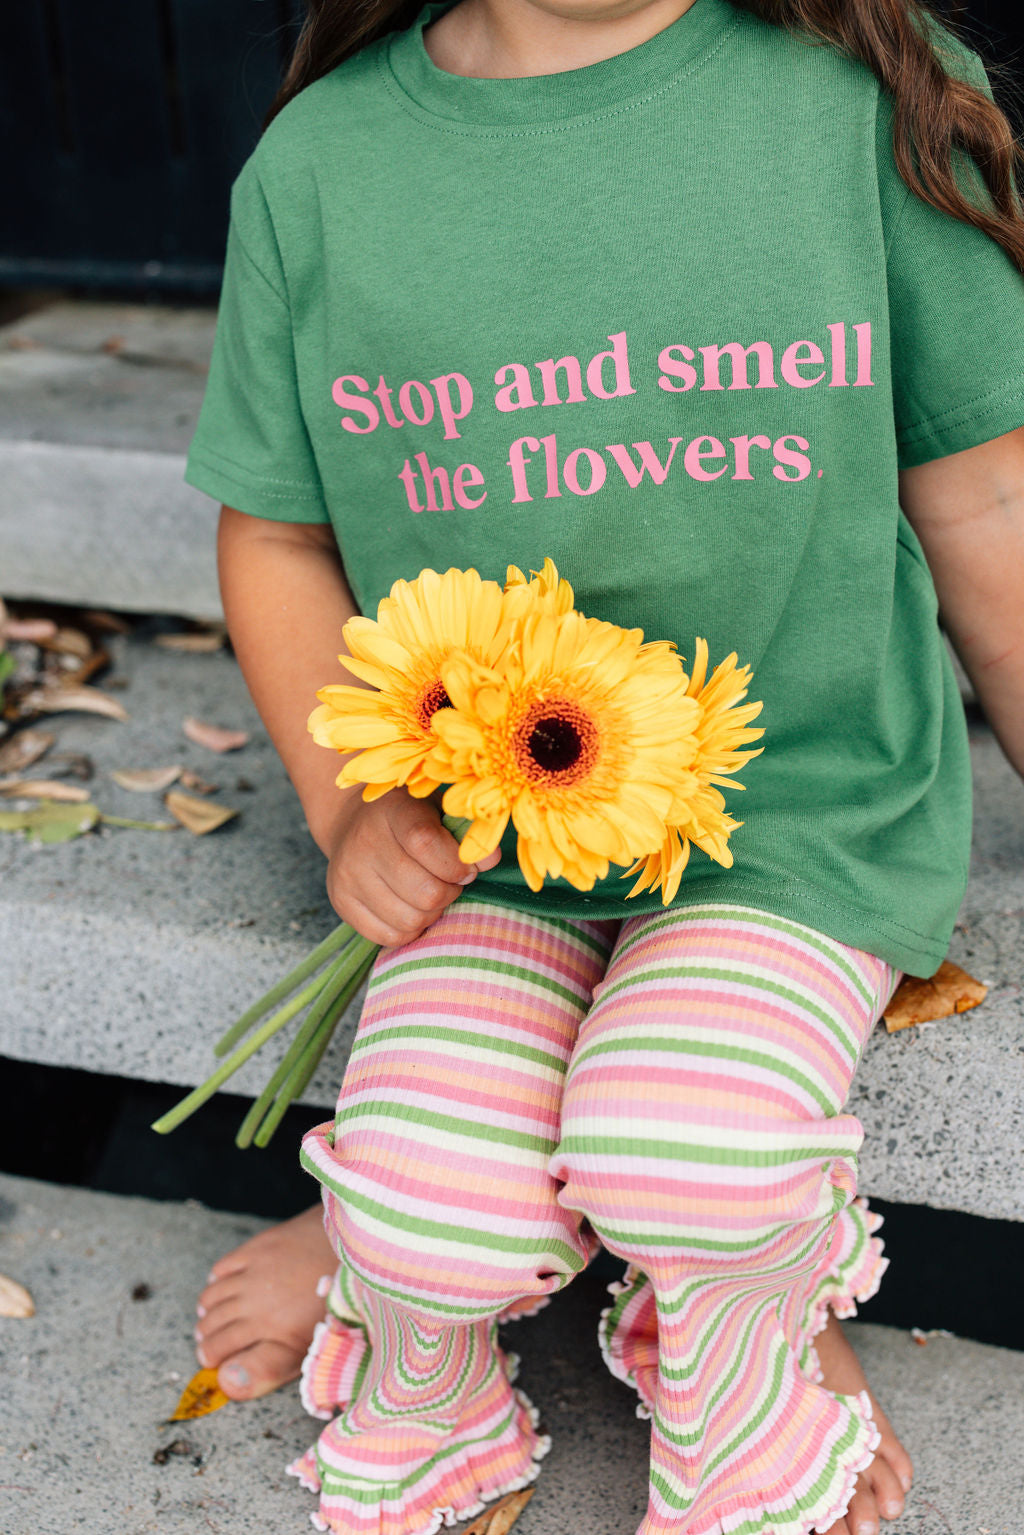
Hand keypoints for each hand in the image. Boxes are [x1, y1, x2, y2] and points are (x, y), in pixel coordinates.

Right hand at [323, 788, 500, 947]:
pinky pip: (389, 936)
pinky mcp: (341, 902)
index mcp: (393, 811)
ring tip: (429, 893)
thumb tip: (490, 860)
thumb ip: (467, 834)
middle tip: (449, 882)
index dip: (456, 864)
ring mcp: (347, 875)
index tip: (468, 869)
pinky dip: (410, 929)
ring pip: (410, 919)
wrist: (354, 824)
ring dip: (431, 913)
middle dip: (449, 892)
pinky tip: (410, 906)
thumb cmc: (411, 817)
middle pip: (424, 891)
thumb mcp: (440, 810)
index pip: (425, 843)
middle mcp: (364, 842)